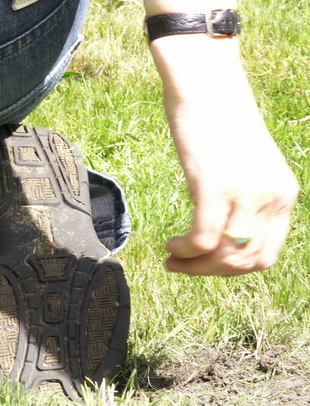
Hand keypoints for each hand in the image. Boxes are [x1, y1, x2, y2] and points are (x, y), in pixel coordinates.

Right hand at [149, 34, 298, 275]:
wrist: (206, 85)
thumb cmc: (218, 120)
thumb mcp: (242, 166)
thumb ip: (242, 197)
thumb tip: (221, 232)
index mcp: (283, 193)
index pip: (265, 255)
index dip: (230, 270)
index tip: (202, 264)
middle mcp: (272, 197)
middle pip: (243, 262)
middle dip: (208, 272)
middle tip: (179, 264)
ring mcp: (246, 193)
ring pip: (223, 256)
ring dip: (193, 266)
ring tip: (171, 256)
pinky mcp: (215, 187)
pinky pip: (202, 240)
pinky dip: (184, 251)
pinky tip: (170, 245)